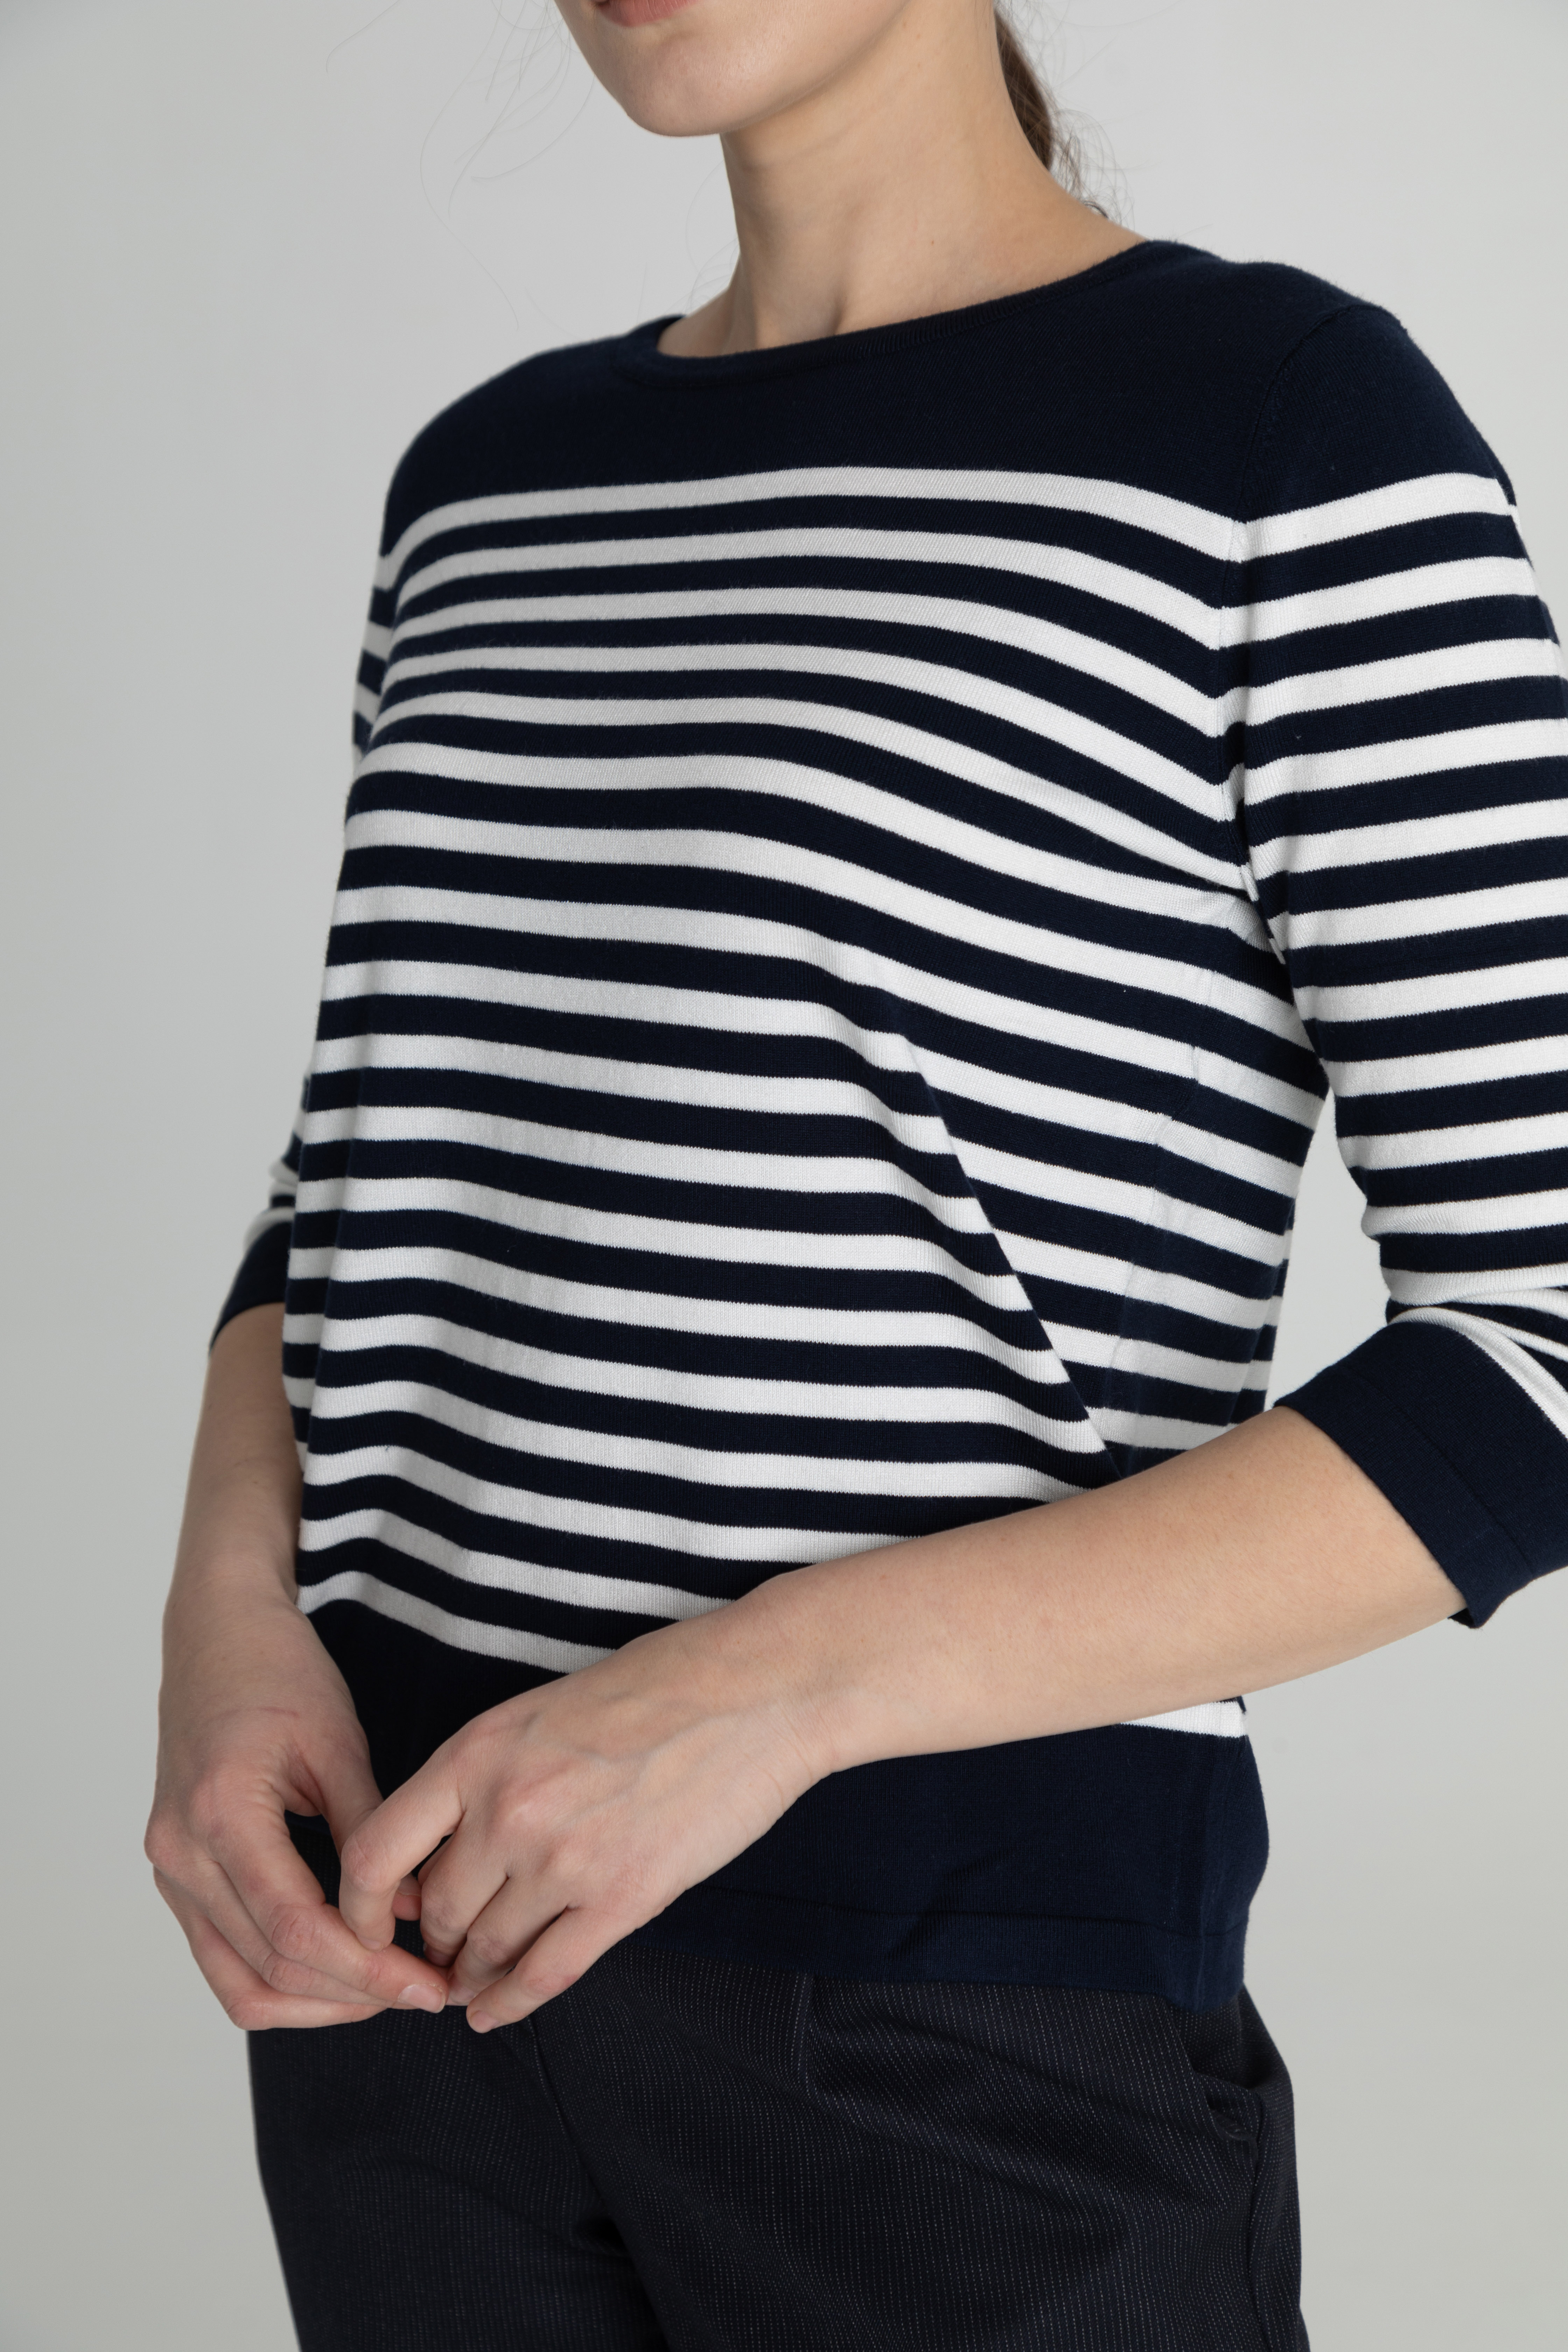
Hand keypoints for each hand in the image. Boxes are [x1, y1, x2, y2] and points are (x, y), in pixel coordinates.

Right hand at [146, 1581, 448, 2028]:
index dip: (366, 1967)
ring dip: (317, 2002)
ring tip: (388, 1991)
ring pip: (241, 1983)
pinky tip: (341, 1971)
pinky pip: (224, 1960)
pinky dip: (281, 1981)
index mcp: (220, 1812)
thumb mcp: (339, 1744)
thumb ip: (372, 1833)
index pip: (295, 1929)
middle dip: (354, 1993)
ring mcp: (171, 1871)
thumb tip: (415, 1912)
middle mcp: (182, 1853)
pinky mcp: (179, 1877)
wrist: (216, 1636)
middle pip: (269, 1967)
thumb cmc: (278, 1672)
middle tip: (425, 1991)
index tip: (427, 1981)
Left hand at [338, 1606, 824, 2031]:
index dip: (358, 1907)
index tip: (369, 1925)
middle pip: (434, 1911)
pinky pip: (546, 1973)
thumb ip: (488, 1775)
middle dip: (430, 1944)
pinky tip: (492, 2015)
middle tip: (432, 1959)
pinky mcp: (624, 1898)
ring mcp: (564, 1859)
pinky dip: (510, 2004)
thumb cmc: (657, 1684)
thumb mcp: (541, 1709)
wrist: (756, 1689)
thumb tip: (451, 1844)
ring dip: (469, 1977)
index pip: (374, 1851)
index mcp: (478, 1752)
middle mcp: (507, 1809)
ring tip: (465, 1987)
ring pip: (486, 1950)